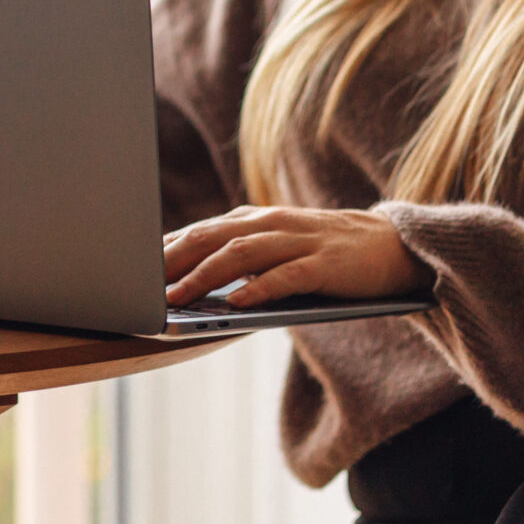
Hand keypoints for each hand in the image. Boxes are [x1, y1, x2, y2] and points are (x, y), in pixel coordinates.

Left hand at [163, 205, 426, 307]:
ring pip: (241, 254)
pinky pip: (286, 276)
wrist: (395, 246)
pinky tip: (236, 303)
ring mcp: (299, 241)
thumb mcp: (278, 249)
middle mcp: (272, 224)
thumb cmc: (327, 255)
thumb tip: (193, 286)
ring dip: (203, 276)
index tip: (129, 268)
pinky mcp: (324, 264)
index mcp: (256, 219)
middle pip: (211, 237)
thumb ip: (241, 260)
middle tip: (138, 284)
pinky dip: (258, 288)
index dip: (163, 249)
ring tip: (175, 297)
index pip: (200, 230)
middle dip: (171, 260)